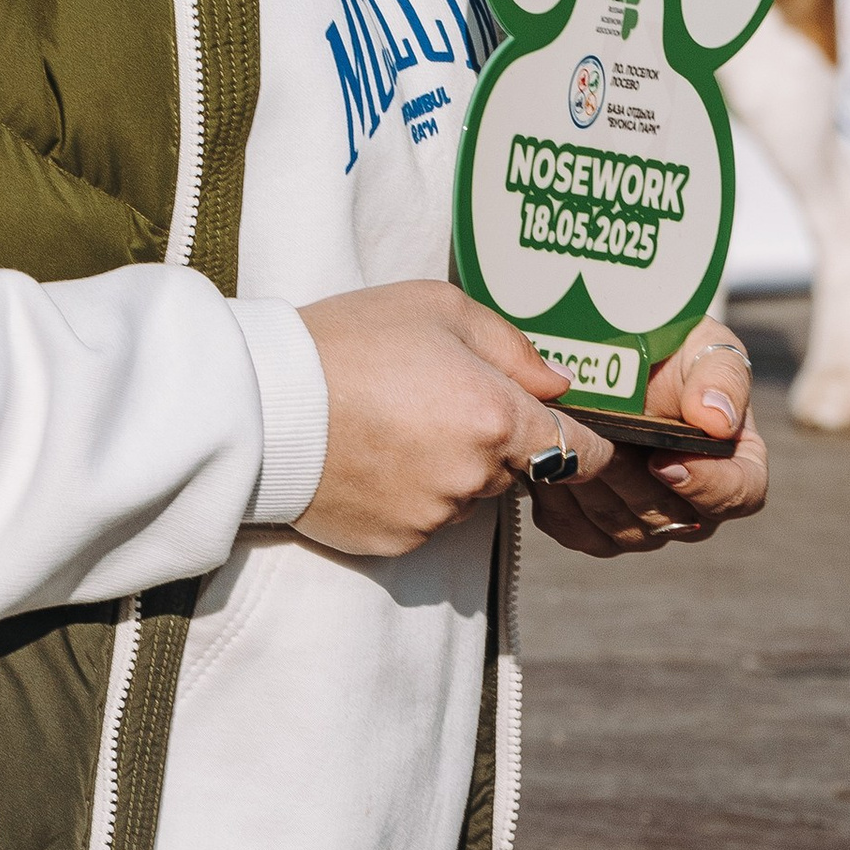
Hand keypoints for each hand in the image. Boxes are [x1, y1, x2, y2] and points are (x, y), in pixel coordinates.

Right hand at [296, 281, 613, 557]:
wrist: (263, 402)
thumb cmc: (350, 340)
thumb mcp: (438, 307)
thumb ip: (513, 347)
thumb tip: (557, 386)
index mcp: (496, 416)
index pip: (583, 454)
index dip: (586, 443)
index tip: (573, 432)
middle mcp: (475, 476)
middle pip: (517, 467)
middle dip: (494, 439)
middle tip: (436, 399)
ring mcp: (435, 516)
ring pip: (470, 492)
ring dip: (452, 466)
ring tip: (393, 423)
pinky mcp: (396, 542)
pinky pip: (426, 518)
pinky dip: (412, 492)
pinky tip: (373, 455)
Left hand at [528, 318, 769, 559]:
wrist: (615, 356)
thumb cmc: (676, 352)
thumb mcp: (706, 347)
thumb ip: (721, 378)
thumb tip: (717, 420)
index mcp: (736, 466)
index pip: (739, 495)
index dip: (705, 486)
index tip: (665, 461)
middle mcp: (695, 505)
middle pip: (670, 517)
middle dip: (631, 478)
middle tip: (603, 440)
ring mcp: (648, 523)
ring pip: (621, 528)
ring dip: (593, 483)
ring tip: (573, 441)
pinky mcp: (598, 528)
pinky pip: (578, 528)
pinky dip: (560, 494)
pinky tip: (550, 455)